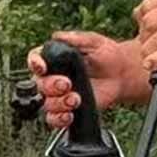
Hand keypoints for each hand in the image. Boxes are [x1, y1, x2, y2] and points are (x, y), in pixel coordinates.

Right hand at [25, 31, 146, 130]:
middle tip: (67, 84)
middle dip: (51, 86)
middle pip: (39, 84)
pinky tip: (69, 115)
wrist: (121, 75)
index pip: (35, 59)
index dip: (34, 63)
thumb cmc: (107, 55)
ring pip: (47, 104)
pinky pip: (54, 119)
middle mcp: (53, 77)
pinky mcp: (67, 110)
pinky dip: (59, 119)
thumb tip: (57, 36)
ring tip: (76, 100)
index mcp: (54, 58)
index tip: (42, 67)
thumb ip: (75, 38)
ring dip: (58, 104)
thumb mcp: (93, 41)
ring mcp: (59, 95)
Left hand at [134, 0, 156, 72]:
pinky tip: (151, 65)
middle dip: (143, 35)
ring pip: (155, 39)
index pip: (149, 3)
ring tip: (148, 56)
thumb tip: (145, 12)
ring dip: (147, 51)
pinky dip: (155, 61)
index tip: (141, 25)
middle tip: (146, 43)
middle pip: (149, 21)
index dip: (140, 17)